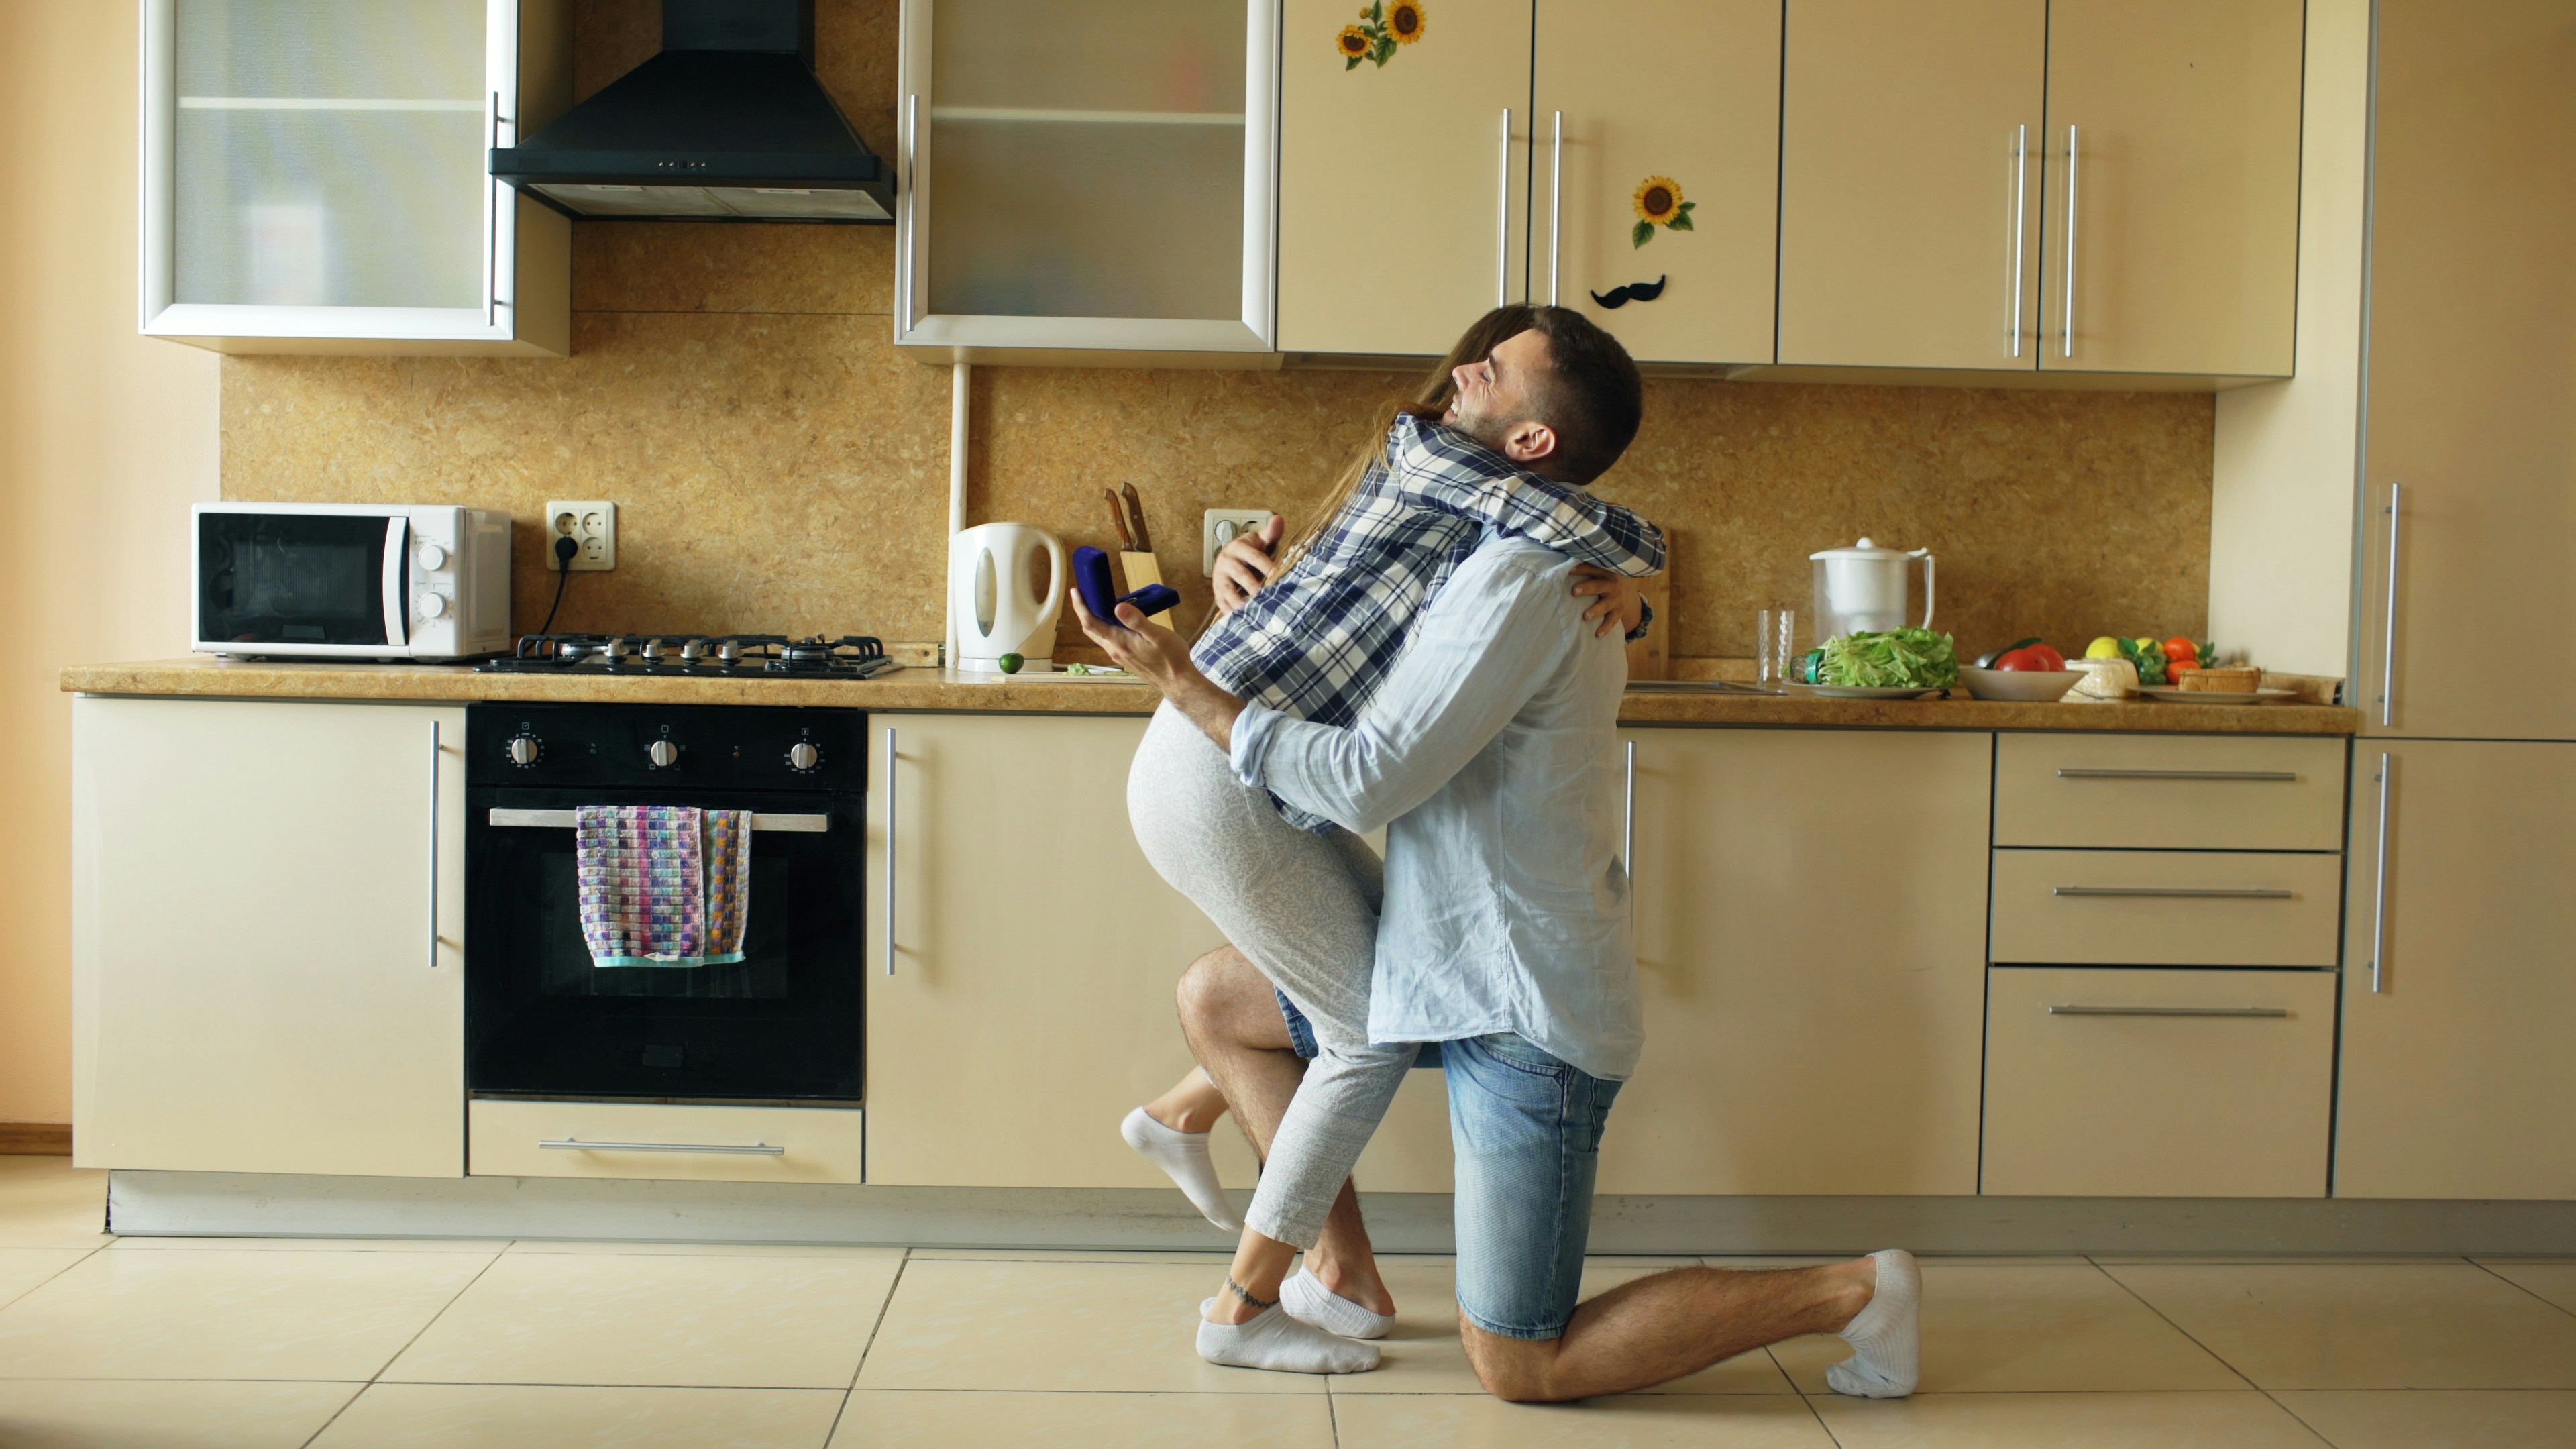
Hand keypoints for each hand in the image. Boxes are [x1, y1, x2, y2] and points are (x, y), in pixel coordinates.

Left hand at [1069, 588, 1198, 688]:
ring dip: (1095, 621)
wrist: (1177, 682)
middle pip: (1091, 629)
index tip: (1076, 592)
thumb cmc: (1170, 659)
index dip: (1080, 606)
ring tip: (1099, 605)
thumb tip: (1117, 607)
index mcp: (1119, 642)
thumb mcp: (1156, 635)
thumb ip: (1136, 620)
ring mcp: (1120, 656)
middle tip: (1084, 595)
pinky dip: (1105, 629)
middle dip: (1084, 611)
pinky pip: (1109, 642)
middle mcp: (1115, 650)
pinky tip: (1117, 623)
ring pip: (1099, 636)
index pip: (1091, 622)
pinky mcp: (1126, 659)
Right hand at [1211, 516, 1285, 612]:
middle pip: (1241, 575)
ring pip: (1228, 590)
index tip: (1277, 575)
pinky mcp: (1217, 592)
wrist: (1231, 558)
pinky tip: (1242, 620)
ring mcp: (1220, 577)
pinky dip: (1231, 612)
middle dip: (1253, 586)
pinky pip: (1222, 603)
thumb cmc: (1250, 551)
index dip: (1266, 565)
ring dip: (1239, 602)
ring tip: (1251, 612)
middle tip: (1265, 597)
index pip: (1253, 556)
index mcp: (1238, 547)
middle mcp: (1226, 561)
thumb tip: (1278, 519)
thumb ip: (1271, 532)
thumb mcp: (1260, 540)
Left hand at [1570, 565, 1646, 638]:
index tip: (1569, 571)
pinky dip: (1605, 627)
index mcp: (1605, 572)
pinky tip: (1597, 634)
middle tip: (1574, 592)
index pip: (1592, 569)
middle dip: (1587, 589)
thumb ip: (1584, 570)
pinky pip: (1612, 620)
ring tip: (1585, 616)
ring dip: (1596, 610)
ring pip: (1606, 605)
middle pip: (1599, 586)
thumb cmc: (1602, 580)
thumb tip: (1562, 568)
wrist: (1625, 589)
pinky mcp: (1619, 611)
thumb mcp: (1598, 572)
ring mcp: (1617, 599)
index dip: (1581, 569)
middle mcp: (1612, 585)